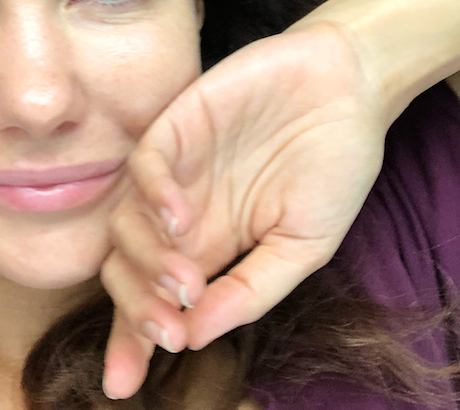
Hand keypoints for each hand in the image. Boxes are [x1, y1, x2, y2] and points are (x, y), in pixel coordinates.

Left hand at [100, 22, 387, 398]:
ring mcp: (173, 173)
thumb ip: (251, 289)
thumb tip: (196, 336)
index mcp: (206, 249)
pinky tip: (181, 218)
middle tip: (165, 332)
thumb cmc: (329, 167)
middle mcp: (179, 217)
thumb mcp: (303, 246)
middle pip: (125, 271)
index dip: (132, 341)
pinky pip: (143, 167)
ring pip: (125, 226)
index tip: (122, 385)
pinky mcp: (174, 127)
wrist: (345, 88)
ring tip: (186, 281)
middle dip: (135, 311)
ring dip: (148, 262)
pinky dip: (154, 196)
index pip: (153, 301)